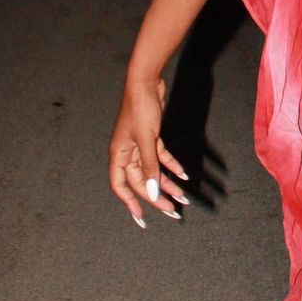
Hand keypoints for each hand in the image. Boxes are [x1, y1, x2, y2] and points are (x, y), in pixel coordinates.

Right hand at [108, 75, 189, 227]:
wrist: (145, 82)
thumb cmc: (140, 108)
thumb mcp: (146, 139)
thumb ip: (149, 166)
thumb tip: (152, 193)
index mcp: (118, 155)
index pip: (120, 186)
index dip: (130, 202)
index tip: (141, 218)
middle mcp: (127, 152)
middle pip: (141, 181)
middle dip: (157, 196)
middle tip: (172, 210)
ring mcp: (139, 145)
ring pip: (153, 170)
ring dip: (167, 183)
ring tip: (182, 196)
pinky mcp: (151, 137)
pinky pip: (160, 157)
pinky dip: (171, 165)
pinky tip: (183, 174)